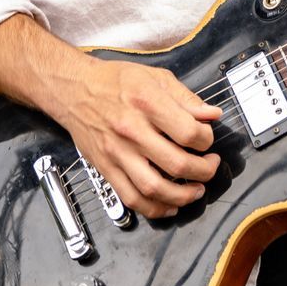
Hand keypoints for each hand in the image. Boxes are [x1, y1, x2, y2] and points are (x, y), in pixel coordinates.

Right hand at [54, 58, 221, 219]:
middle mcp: (131, 130)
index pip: (189, 132)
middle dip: (203, 171)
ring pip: (155, 188)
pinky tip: (170, 205)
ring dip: (183, 196)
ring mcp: (117, 153)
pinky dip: (154, 209)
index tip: (207, 139)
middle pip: (177, 163)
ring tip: (196, 190)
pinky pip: (131, 198)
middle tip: (210, 166)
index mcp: (147, 102)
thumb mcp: (155, 77)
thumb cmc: (114, 81)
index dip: (207, 139)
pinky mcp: (106, 168)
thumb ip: (186, 98)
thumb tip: (212, 114)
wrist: (74, 89)